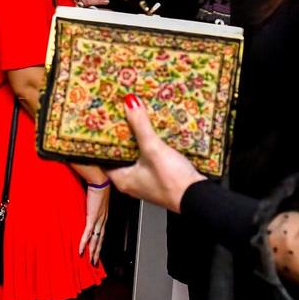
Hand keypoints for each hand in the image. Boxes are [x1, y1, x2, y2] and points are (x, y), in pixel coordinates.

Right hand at [78, 183, 109, 264]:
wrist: (100, 182)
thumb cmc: (98, 187)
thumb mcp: (95, 200)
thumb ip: (92, 206)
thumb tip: (88, 207)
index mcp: (104, 216)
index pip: (102, 233)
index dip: (99, 243)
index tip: (97, 251)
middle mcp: (103, 220)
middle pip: (100, 240)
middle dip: (97, 252)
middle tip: (94, 263)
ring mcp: (98, 220)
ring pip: (95, 240)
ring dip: (92, 251)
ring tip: (90, 261)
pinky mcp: (92, 218)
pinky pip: (87, 234)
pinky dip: (84, 243)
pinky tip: (81, 250)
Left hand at [107, 94, 204, 212]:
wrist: (197, 196)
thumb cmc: (172, 180)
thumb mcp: (153, 148)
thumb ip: (140, 125)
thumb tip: (129, 103)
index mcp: (123, 179)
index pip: (103, 159)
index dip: (101, 143)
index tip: (100, 127)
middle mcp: (132, 182)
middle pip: (120, 156)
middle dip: (120, 139)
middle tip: (118, 120)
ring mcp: (147, 181)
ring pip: (136, 157)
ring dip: (136, 142)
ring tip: (135, 122)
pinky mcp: (161, 178)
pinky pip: (149, 159)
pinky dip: (149, 147)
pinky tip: (154, 135)